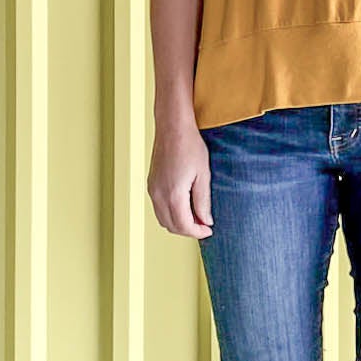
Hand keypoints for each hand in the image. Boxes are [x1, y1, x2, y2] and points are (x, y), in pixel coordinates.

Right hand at [147, 118, 214, 237]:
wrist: (173, 127)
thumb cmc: (190, 146)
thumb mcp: (203, 175)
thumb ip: (203, 201)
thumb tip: (205, 221)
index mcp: (173, 194)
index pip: (184, 226)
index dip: (197, 232)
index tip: (209, 230)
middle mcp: (158, 195)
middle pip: (171, 226)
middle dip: (188, 230)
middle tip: (204, 225)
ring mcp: (152, 190)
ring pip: (163, 219)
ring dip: (178, 223)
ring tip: (195, 216)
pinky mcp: (151, 184)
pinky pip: (158, 208)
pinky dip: (170, 214)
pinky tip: (184, 206)